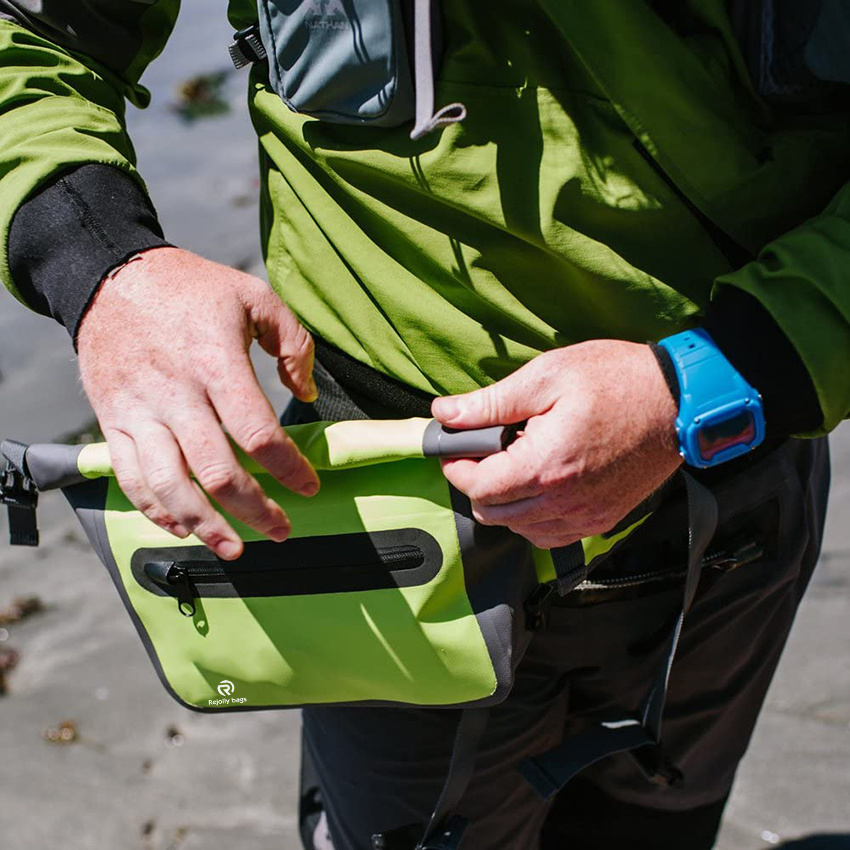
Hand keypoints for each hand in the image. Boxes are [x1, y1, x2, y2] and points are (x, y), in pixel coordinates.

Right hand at [77, 247, 319, 559]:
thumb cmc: (191, 288)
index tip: (308, 486)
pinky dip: (156, 511)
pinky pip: (130, 478)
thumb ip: (292, 343)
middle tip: (282, 529)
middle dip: (255, 510)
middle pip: (217, 472)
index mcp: (215, 362)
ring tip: (235, 548)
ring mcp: (139, 411)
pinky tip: (183, 528)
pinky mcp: (113, 420)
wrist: (110, 277)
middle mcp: (175, 394)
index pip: (258, 432)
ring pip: (169, 487)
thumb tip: (305, 392)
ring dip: (204, 526)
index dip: (289, 468)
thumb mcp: (255, 295)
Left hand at [432, 340, 681, 547]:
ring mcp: (586, 516)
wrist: (679, 400)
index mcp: (545, 466)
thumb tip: (445, 413)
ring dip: (504, 503)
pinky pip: (550, 536)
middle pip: (492, 514)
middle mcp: (564, 502)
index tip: (455, 447)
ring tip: (515, 464)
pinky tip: (538, 486)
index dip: (456, 467)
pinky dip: (532, 518)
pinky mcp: (602, 519)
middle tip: (482, 452)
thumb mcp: (547, 376)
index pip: (478, 487)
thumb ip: (491, 402)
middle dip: (476, 484)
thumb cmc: (616, 380)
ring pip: (519, 529)